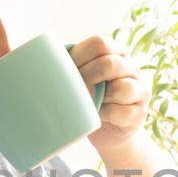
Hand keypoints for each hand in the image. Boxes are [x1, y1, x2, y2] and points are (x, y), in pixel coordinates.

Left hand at [69, 34, 147, 156]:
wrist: (108, 133)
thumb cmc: (89, 100)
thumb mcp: (81, 79)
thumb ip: (70, 66)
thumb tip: (37, 59)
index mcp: (116, 53)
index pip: (100, 43)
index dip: (78, 56)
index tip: (65, 71)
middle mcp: (132, 68)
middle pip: (110, 63)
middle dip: (86, 77)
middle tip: (73, 90)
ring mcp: (140, 90)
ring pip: (121, 88)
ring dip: (100, 98)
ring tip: (90, 103)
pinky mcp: (139, 114)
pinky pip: (122, 112)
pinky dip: (106, 115)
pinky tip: (98, 116)